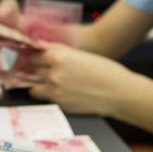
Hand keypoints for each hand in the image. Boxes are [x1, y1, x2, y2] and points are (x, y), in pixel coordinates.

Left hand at [26, 43, 141, 116]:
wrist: (120, 93)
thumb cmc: (105, 71)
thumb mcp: (81, 54)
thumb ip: (58, 50)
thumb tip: (41, 46)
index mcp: (59, 57)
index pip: (34, 55)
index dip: (36, 55)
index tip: (36, 56)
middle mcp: (54, 74)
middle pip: (33, 70)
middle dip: (38, 68)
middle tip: (45, 68)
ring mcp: (56, 92)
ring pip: (34, 88)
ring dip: (40, 84)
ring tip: (51, 82)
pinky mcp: (61, 105)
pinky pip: (47, 98)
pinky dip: (51, 94)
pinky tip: (64, 91)